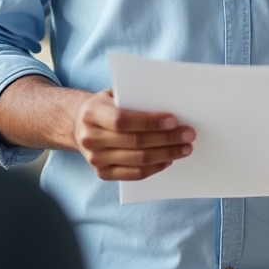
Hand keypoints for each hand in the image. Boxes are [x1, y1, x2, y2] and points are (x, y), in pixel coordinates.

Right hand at [74, 89, 194, 180]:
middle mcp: (90, 138)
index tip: (173, 120)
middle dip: (166, 138)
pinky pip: (133, 174)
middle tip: (188, 134)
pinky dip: (154, 168)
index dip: (149, 122)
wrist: (79, 125)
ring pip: (137, 160)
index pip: (123, 120)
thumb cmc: (105, 105)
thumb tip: (170, 106)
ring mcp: (95, 159)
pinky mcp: (102, 173)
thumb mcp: (114, 94)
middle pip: (134, 141)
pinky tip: (168, 160)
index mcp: (92, 113)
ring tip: (185, 148)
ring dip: (166, 154)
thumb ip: (135, 98)